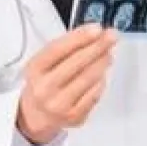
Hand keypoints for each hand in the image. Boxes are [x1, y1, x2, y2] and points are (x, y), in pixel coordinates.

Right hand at [17, 24, 115, 143]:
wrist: (36, 115)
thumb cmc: (43, 83)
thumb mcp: (44, 62)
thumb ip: (66, 47)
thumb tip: (94, 35)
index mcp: (35, 70)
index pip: (58, 49)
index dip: (79, 37)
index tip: (96, 29)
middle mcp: (45, 88)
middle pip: (76, 63)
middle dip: (97, 47)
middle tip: (111, 37)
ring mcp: (59, 103)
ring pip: (88, 78)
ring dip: (102, 62)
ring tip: (107, 54)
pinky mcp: (75, 116)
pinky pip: (94, 94)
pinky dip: (101, 81)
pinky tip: (101, 74)